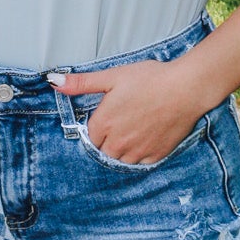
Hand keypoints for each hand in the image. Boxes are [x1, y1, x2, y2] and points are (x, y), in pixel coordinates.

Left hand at [49, 56, 208, 164]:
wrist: (186, 88)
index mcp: (103, 124)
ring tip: (136, 126)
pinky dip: (140, 153)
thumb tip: (53, 82)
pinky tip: (148, 135)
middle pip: (103, 149)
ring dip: (123, 148)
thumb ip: (81, 83)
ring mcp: (137, 152)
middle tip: (125, 118)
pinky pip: (140, 163)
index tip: (111, 113)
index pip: (90, 135)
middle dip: (109, 137)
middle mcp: (118, 143)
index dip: (99, 124)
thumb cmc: (150, 79)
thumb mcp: (112, 76)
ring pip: (120, 158)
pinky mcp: (155, 156)